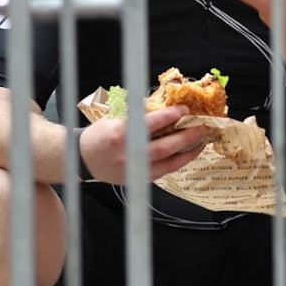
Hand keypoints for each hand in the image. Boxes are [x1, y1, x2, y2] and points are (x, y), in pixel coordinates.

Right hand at [78, 105, 208, 182]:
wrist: (84, 158)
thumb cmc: (101, 134)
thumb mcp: (115, 117)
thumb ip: (139, 113)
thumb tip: (166, 105)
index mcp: (121, 134)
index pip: (153, 123)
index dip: (172, 115)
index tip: (185, 110)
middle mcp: (129, 154)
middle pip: (166, 146)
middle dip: (187, 136)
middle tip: (201, 127)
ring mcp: (135, 169)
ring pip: (169, 163)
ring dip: (189, 152)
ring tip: (201, 142)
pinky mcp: (139, 179)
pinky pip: (165, 171)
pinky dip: (178, 161)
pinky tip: (188, 153)